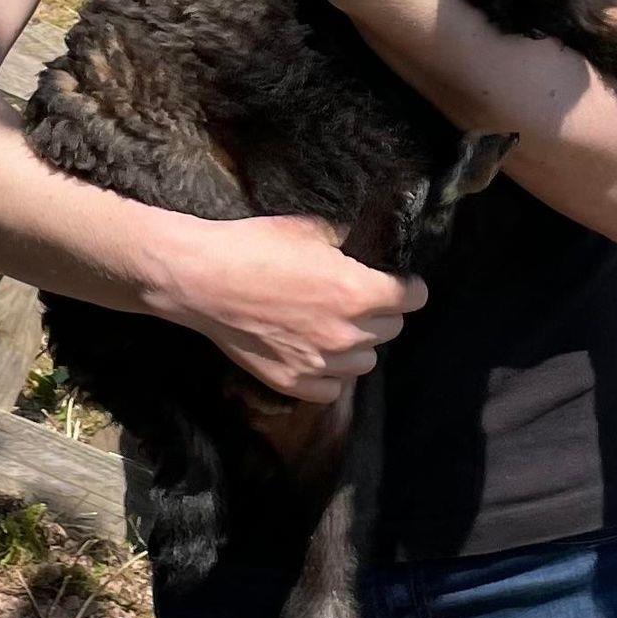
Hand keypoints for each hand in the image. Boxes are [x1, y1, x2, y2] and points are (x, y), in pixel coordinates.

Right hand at [145, 212, 427, 402]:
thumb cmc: (256, 247)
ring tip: (338, 326)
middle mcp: (346, 334)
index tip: (399, 282)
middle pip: (392, 329)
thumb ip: (348, 242)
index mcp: (358, 292)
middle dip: (383, 312)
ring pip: (366, 361)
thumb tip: (365, 245)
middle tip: (361, 298)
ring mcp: (319, 364)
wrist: (203, 280)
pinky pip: (333, 388)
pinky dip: (332, 373)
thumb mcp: (312, 229)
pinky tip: (318, 353)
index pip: (413, 298)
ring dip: (360, 343)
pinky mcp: (292, 383)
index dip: (409, 287)